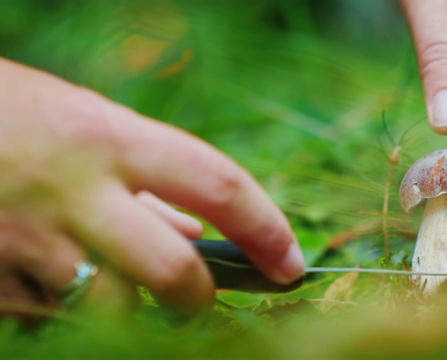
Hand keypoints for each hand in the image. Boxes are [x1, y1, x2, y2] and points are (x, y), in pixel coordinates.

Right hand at [0, 58, 303, 311]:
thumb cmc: (12, 115)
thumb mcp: (87, 126)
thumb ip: (147, 184)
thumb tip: (196, 236)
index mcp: (113, 139)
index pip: (220, 186)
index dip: (268, 229)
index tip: (291, 263)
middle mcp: (78, 193)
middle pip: (174, 275)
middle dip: (196, 300)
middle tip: (195, 299)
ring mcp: (30, 244)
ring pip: (109, 311)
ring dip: (120, 308)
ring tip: (97, 277)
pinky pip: (48, 321)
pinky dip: (62, 310)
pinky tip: (42, 274)